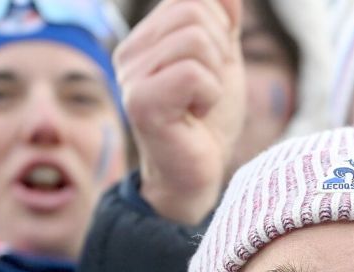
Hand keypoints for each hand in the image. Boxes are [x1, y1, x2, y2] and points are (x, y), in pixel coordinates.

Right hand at [114, 0, 245, 224]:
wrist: (199, 174)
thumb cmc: (208, 121)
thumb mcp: (223, 61)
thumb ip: (223, 22)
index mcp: (146, 39)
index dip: (219, 28)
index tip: (212, 67)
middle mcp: (130, 53)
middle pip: (193, 11)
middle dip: (219, 50)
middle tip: (207, 89)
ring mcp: (131, 77)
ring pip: (196, 40)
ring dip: (214, 76)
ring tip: (200, 103)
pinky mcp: (141, 103)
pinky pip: (193, 73)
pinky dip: (209, 95)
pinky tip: (196, 115)